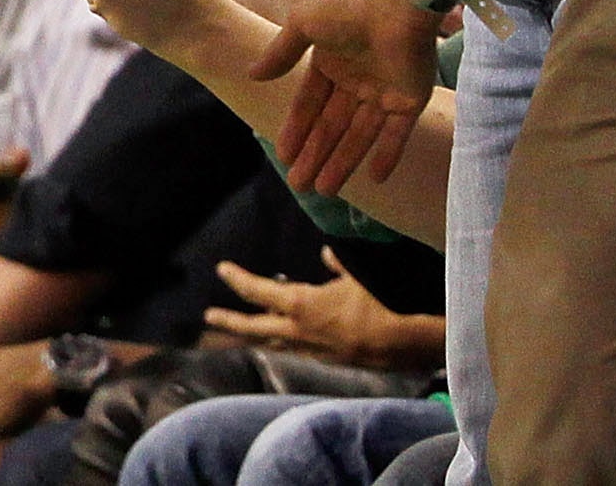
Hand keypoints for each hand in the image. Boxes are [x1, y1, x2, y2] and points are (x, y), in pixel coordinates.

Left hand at [202, 253, 442, 371]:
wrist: (407, 342)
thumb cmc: (379, 301)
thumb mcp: (356, 272)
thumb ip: (338, 263)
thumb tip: (326, 253)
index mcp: (301, 306)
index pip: (259, 292)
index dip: (238, 280)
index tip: (221, 269)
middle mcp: (300, 332)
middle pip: (256, 328)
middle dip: (231, 321)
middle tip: (209, 317)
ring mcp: (314, 350)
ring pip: (276, 343)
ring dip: (256, 335)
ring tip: (242, 331)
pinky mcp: (331, 361)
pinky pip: (298, 350)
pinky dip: (284, 342)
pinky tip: (287, 340)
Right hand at [250, 0, 439, 191]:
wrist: (394, 1)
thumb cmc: (344, 6)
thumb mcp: (301, 23)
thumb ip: (280, 53)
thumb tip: (252, 75)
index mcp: (330, 62)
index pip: (309, 104)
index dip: (296, 130)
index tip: (283, 155)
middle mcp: (355, 81)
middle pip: (332, 126)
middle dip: (315, 155)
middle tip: (299, 184)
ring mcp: (383, 92)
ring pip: (360, 135)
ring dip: (343, 162)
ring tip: (325, 190)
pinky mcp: (410, 100)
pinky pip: (396, 134)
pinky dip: (387, 155)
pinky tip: (375, 179)